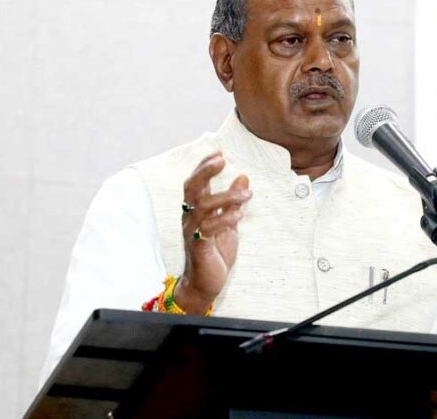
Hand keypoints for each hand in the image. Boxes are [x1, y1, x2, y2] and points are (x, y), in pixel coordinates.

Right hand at [174, 152, 251, 313]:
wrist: (205, 283)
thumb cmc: (215, 252)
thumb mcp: (229, 222)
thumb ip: (233, 202)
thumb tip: (243, 177)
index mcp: (196, 210)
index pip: (195, 182)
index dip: (204, 166)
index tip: (219, 153)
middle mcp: (190, 218)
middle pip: (192, 189)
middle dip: (205, 172)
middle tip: (221, 160)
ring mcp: (192, 231)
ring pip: (203, 207)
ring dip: (225, 197)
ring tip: (246, 195)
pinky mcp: (199, 246)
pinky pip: (209, 229)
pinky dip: (225, 219)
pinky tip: (239, 215)